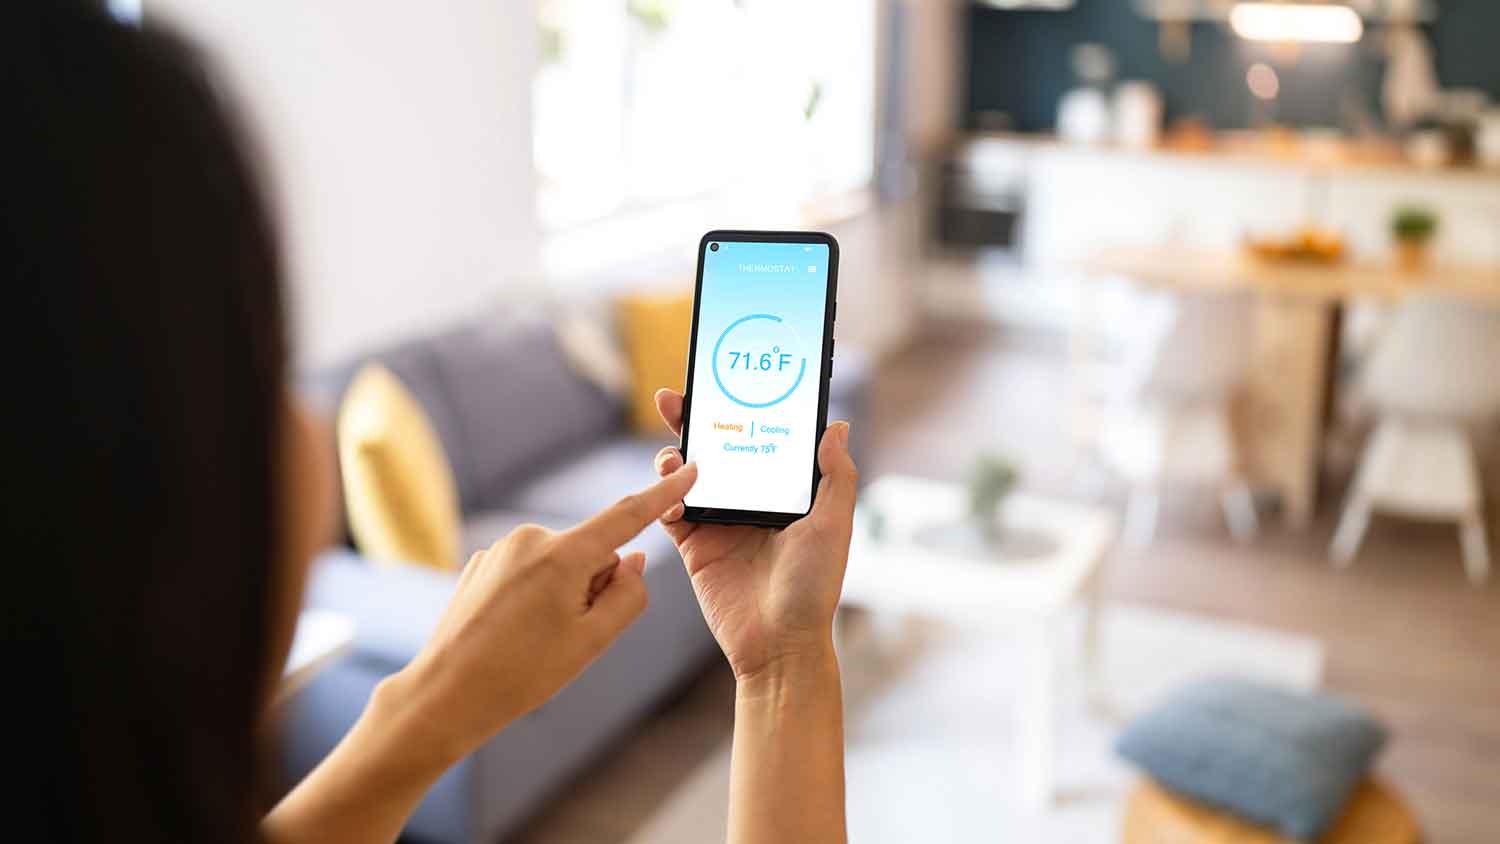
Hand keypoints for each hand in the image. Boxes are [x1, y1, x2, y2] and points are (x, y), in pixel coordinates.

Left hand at [386, 463, 698, 762]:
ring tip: (534, 641)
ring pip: (562, 565)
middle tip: (568, 638)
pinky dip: (536, 598)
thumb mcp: (593, 641)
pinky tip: (513, 634)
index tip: (691, 469)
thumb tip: (634, 560)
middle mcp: (532, 538)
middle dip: (594, 587)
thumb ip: (628, 596)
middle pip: (593, 553)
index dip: (664, 494)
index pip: (627, 516)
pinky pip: (531, 573)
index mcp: (564, 554)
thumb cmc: (522, 673)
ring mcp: (502, 548)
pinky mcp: (483, 563)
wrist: (446, 694)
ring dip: (563, 595)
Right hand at [650, 389, 856, 681]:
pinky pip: (669, 511)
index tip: (727, 382)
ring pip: (688, 475)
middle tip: (674, 396)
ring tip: (674, 448)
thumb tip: (836, 425)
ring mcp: (719, 522)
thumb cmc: (814, 588)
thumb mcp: (834, 526)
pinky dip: (663, 494)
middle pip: (717, 449)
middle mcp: (750, 502)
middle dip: (694, 420)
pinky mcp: (694, 546)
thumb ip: (835, 476)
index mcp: (784, 493)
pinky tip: (669, 485)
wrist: (779, 646)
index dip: (742, 411)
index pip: (760, 440)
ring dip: (674, 454)